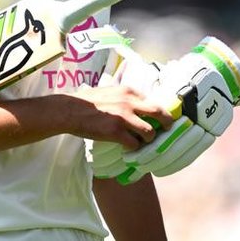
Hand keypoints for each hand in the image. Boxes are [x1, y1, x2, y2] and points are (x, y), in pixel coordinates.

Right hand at [89, 36, 239, 183]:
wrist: (70, 109)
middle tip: (169, 132)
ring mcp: (124, 117)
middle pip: (160, 114)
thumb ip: (122, 94)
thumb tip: (133, 98)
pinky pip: (133, 144)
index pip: (153, 101)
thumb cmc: (86, 100)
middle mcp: (130, 102)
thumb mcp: (108, 89)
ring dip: (148, 141)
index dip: (160, 112)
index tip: (166, 119)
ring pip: (149, 133)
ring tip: (144, 144)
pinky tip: (129, 150)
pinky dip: (134, 149)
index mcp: (129, 91)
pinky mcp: (116, 131)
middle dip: (167, 124)